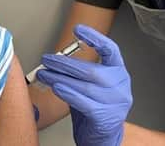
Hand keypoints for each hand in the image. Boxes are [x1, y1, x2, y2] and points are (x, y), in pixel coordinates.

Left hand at [36, 24, 131, 145]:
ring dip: (59, 78)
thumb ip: (80, 71)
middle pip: (91, 69)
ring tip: (44, 74)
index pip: (111, 50)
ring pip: (84, 85)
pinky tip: (56, 87)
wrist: (103, 137)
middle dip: (64, 63)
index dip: (95, 37)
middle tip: (47, 60)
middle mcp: (120, 86)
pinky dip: (67, 93)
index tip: (78, 29)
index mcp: (118, 73)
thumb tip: (56, 58)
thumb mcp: (92, 84)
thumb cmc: (95, 107)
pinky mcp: (105, 117)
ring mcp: (115, 103)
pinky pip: (83, 102)